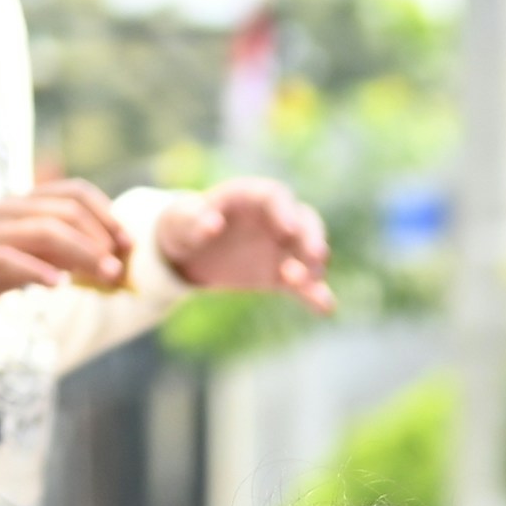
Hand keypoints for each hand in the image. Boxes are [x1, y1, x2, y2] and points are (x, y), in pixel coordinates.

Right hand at [0, 175, 137, 328]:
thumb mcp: (24, 261)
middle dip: (101, 237)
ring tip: (107, 275)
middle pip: (65, 211)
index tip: (128, 243)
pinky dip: (39, 270)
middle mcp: (7, 211)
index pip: (73, 193)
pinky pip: (11, 258)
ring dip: (82, 253)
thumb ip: (57, 256)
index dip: (106, 214)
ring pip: (44, 230)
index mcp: (20, 206)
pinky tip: (59, 285)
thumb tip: (104, 264)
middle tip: (121, 266)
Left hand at [154, 177, 333, 311]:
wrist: (189, 253)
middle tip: (316, 256)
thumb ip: (193, 219)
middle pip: (304, 221)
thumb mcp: (180, 222)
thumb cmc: (184, 226)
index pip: (275, 197)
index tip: (287, 230)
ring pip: (309, 253)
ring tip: (304, 283)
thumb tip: (213, 225)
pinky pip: (304, 284)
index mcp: (250, 196)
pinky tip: (326, 308)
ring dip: (313, 267)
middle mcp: (274, 219)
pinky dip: (316, 295)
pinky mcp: (283, 275)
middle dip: (312, 238)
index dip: (285, 211)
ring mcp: (282, 247)